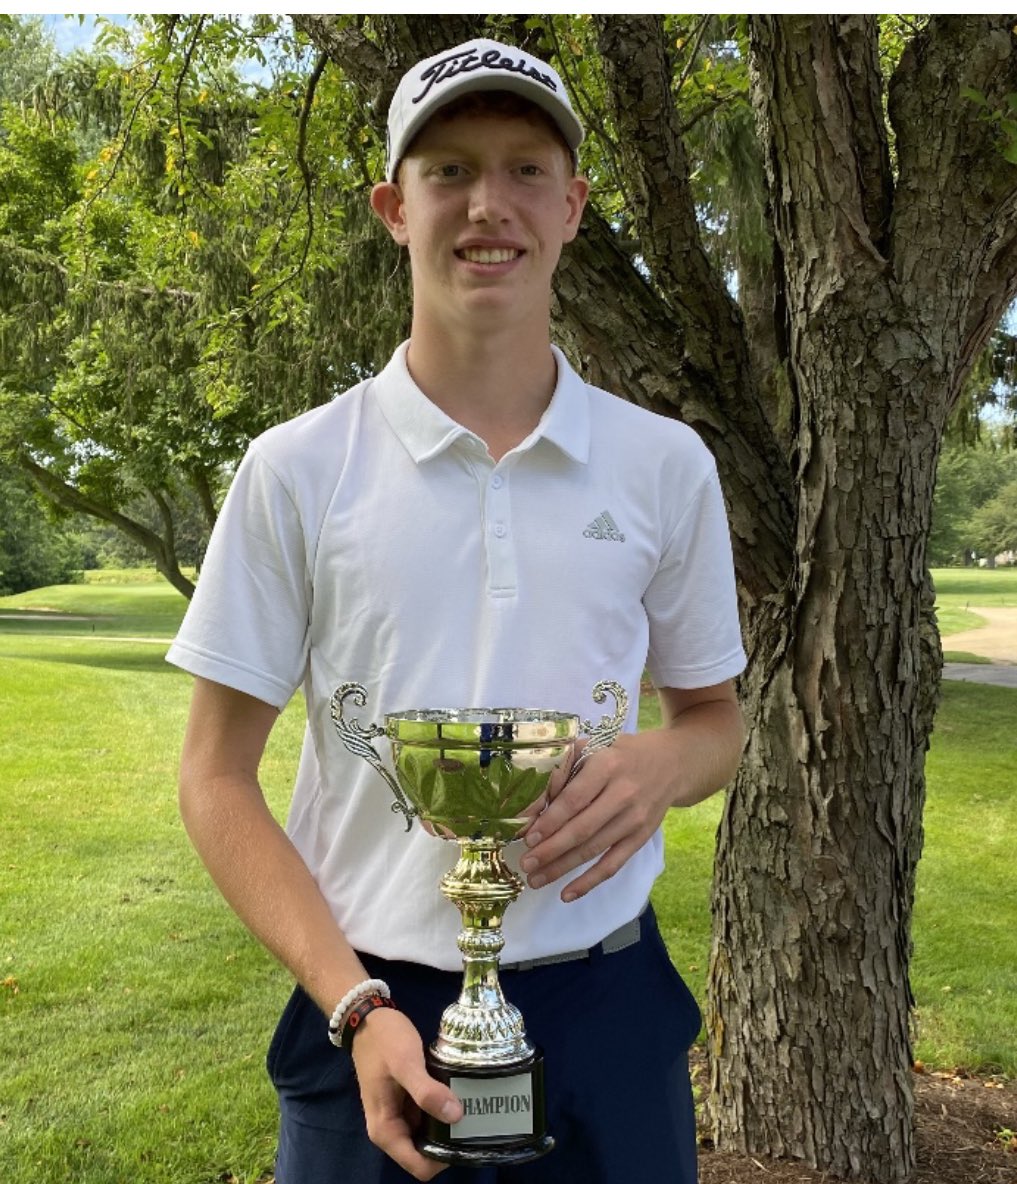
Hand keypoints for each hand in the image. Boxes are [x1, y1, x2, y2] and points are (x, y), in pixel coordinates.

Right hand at [351, 1007, 462, 1179]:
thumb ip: (427, 1091)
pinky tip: (462, 1094)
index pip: (419, 1167)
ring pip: (430, 1133)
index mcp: (386, 1130)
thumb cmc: (384, 1041)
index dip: (443, 1160)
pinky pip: (429, 1114)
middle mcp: (392, 1129)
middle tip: (478, 1120)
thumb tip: (456, 1117)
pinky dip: (443, 1108)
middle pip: (426, 1154)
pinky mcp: (407, 1100)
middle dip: (451, 1141)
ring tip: (475, 1106)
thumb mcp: (405, 1064)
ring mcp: (399, 1115)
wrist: (369, 1017)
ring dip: (449, 1124)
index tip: (468, 1138)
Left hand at [518, 731, 677, 902]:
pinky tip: (567, 893)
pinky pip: (613, 864)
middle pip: (582, 829)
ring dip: (562, 868)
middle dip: (551, 850)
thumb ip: (563, 769)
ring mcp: (635, 819)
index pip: (574, 799)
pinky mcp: (641, 838)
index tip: (528, 837)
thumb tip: (532, 804)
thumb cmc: (621, 754)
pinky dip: (590, 882)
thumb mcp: (594, 748)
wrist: (672, 764)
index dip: (550, 821)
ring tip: (535, 880)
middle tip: (526, 864)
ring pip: (594, 850)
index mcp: (607, 766)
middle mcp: (623, 794)